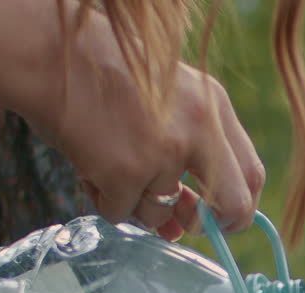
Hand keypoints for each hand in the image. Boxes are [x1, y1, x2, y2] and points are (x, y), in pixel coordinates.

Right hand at [21, 13, 263, 240]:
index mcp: (214, 107)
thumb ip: (186, 155)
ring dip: (135, 205)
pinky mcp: (127, 171)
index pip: (251, 173)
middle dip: (209, 226)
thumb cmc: (105, 76)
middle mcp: (200, 129)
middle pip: (232, 205)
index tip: (221, 220)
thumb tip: (183, 227)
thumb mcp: (168, 100)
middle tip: (183, 226)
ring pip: (162, 214)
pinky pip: (121, 212)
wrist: (53, 54)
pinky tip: (90, 168)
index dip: (239, 207)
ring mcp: (165, 152)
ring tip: (109, 168)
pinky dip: (104, 200)